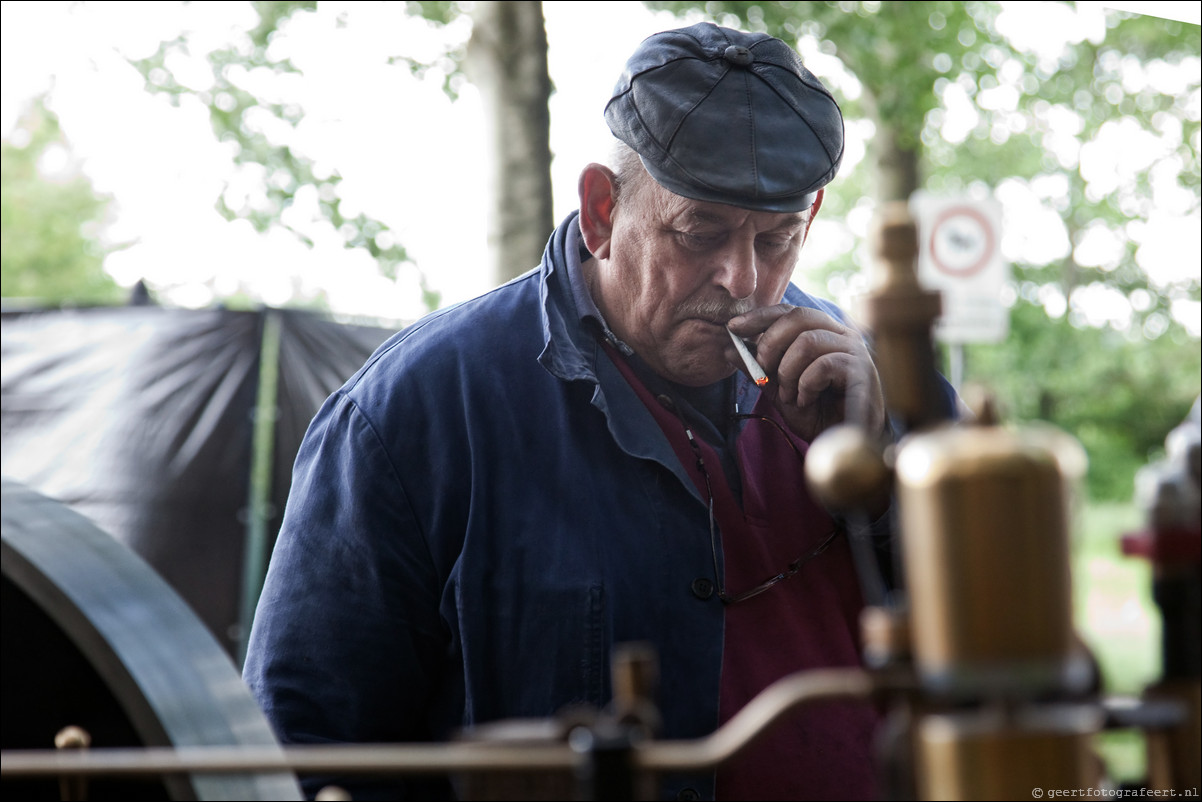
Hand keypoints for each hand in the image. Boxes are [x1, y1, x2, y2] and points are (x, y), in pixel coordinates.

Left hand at [727, 305, 885, 441]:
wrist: (841, 440)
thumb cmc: (816, 412)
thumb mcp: (778, 389)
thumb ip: (758, 369)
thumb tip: (728, 350)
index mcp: (822, 332)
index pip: (789, 311)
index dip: (760, 316)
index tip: (733, 327)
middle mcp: (840, 334)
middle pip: (799, 317)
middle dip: (770, 343)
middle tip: (763, 370)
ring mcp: (853, 350)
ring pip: (808, 342)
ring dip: (788, 372)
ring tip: (789, 394)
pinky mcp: (861, 370)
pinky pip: (824, 365)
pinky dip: (806, 386)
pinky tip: (806, 401)